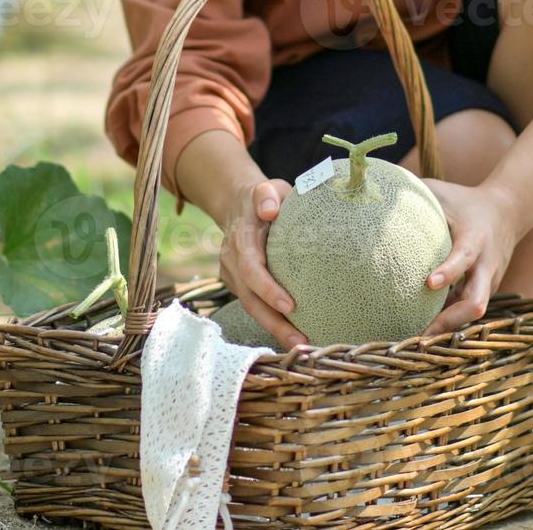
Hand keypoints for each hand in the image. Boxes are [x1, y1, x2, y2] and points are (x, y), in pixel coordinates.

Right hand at [215, 176, 308, 349]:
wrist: (238, 205)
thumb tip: (269, 211)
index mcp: (240, 239)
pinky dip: (272, 322)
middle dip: (273, 322)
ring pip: (251, 308)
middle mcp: (232, 260)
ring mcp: (233, 276)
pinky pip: (255, 306)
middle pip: (250, 299)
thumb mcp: (267, 188)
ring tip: (301, 346)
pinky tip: (295, 336)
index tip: (290, 305)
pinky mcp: (240, 285)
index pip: (251, 269)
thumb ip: (267, 195)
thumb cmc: (264, 198)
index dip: (268, 289)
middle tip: (300, 340)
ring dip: (274, 329)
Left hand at [420, 179, 522, 337]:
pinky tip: (423, 334)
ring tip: (415, 344)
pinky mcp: (485, 291)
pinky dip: (449, 323)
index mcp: (475, 240)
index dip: (449, 272)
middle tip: (421, 336)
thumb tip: (370, 187)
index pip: (464, 259)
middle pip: (476, 303)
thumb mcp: (441, 191)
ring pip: (473, 315)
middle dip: (449, 322)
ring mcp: (488, 283)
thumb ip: (411, 191)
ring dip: (447, 329)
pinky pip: (467, 311)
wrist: (509, 211)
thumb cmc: (465, 200)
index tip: (428, 284)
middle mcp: (486, 266)